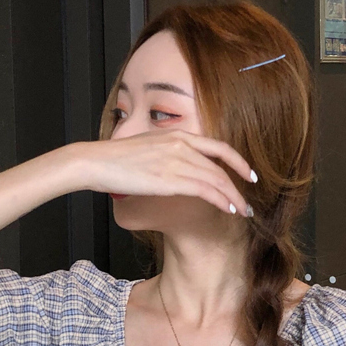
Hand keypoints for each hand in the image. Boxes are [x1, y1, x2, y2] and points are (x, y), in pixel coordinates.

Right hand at [75, 129, 254, 216]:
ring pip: (217, 179)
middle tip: (248, 200)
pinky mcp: (171, 179)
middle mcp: (181, 144)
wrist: (96, 162)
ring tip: (242, 211)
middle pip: (221, 166)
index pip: (217, 147)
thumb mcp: (148, 148)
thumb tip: (176, 170)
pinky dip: (222, 200)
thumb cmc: (115, 159)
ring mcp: (177, 161)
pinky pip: (206, 190)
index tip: (248, 174)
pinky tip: (229, 209)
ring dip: (233, 197)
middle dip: (239, 185)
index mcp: (176, 135)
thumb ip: (167, 154)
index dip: (238, 161)